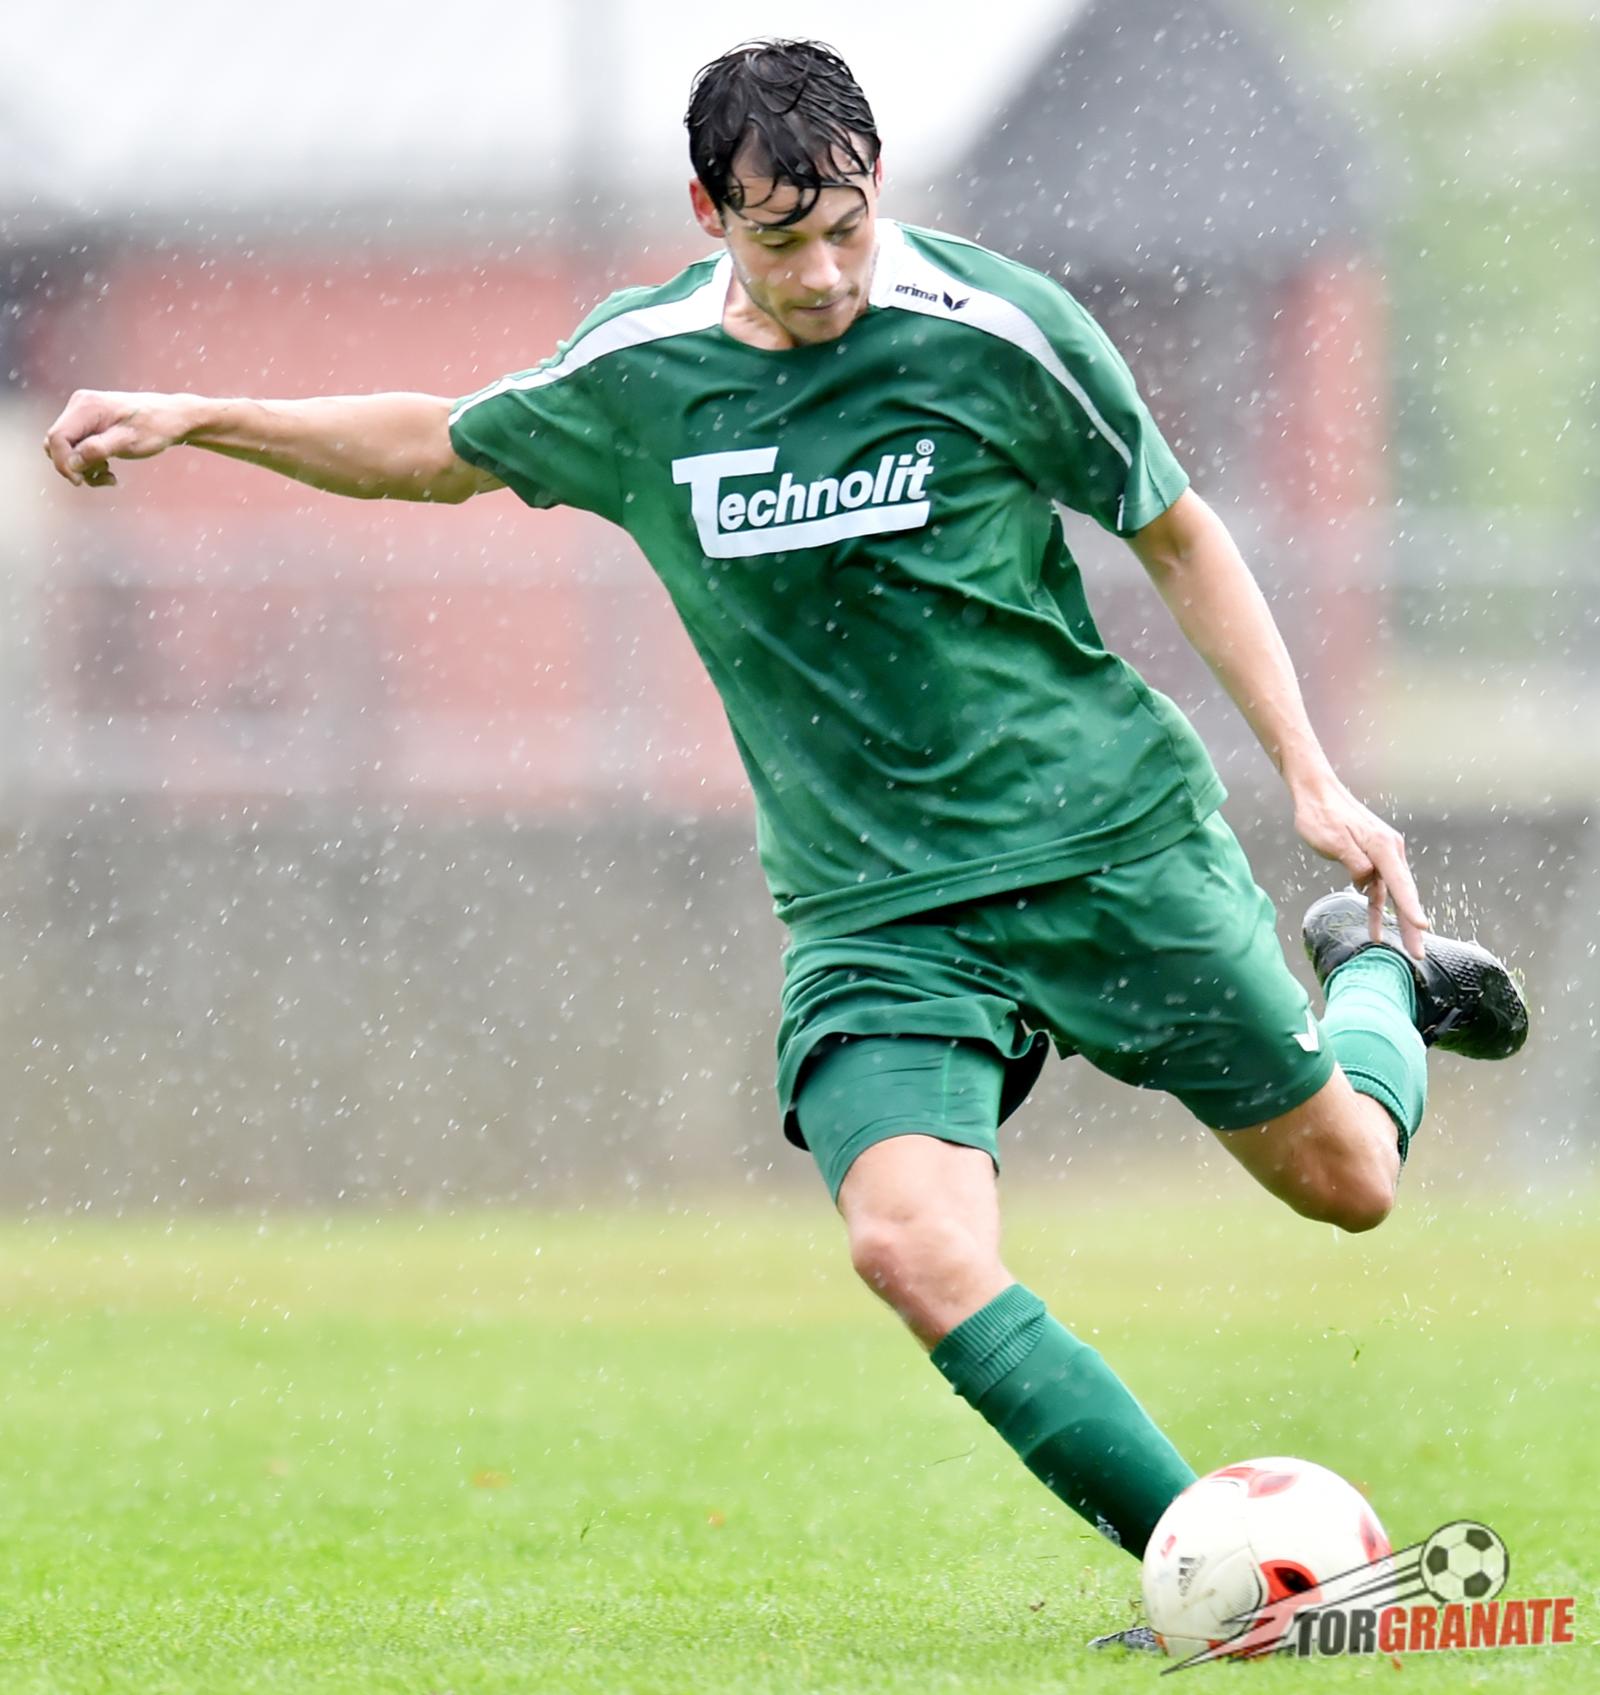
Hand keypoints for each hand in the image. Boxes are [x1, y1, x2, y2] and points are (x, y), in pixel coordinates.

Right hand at [43, 390, 194, 488]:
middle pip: (58, 444)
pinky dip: (90, 463)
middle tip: (103, 477)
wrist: (173, 418)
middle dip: (76, 466)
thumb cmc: (155, 428)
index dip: (63, 463)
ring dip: (85, 467)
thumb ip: (98, 450)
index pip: (57, 438)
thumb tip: (71, 463)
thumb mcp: (128, 442)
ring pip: (67, 448)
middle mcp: (80, 406)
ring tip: (110, 475)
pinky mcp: (89, 423)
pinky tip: (109, 471)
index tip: (80, 481)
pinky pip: (77, 448)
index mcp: (86, 406)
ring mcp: (83, 414)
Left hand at [1292, 775, 1428, 958]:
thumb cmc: (1321, 815)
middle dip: (1412, 924)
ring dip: (1397, 919)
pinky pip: (1378, 886)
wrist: (1316, 792)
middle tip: (1418, 953)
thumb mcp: (1333, 842)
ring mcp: (1382, 853)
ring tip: (1405, 949)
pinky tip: (1376, 926)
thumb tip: (1366, 884)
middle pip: (1403, 892)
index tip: (1422, 927)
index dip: (1410, 908)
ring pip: (1392, 892)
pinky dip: (1377, 904)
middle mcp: (1389, 849)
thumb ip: (1354, 864)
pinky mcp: (1372, 856)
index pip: (1400, 884)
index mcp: (1382, 846)